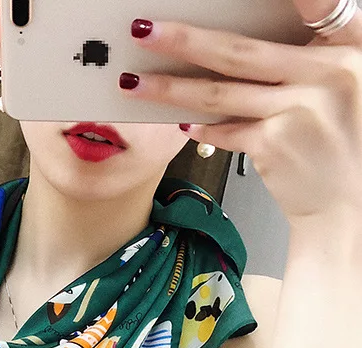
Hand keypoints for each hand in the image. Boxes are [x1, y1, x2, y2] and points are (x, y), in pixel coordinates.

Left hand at [122, 1, 361, 229]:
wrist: (347, 202)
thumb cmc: (339, 139)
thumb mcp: (336, 87)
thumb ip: (300, 63)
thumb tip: (226, 50)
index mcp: (350, 47)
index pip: (321, 4)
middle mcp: (328, 73)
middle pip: (240, 52)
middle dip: (184, 40)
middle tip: (145, 30)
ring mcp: (299, 109)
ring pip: (219, 93)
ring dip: (170, 88)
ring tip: (133, 83)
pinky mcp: (275, 144)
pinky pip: (224, 130)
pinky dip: (199, 126)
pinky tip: (179, 121)